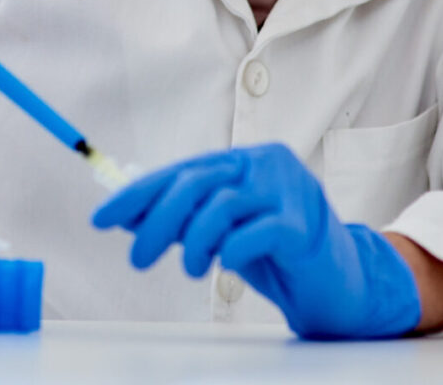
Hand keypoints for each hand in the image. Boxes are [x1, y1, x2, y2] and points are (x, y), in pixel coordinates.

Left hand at [91, 143, 420, 339]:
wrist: (340, 283)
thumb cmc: (277, 253)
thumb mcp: (223, 231)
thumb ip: (183, 217)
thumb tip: (126, 215)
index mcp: (243, 160)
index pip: (180, 170)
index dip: (137, 194)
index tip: (102, 218)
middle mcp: (266, 164)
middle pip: (196, 183)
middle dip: (156, 221)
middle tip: (136, 258)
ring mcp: (289, 191)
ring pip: (221, 206)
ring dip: (192, 242)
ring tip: (190, 268)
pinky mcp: (303, 224)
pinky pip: (255, 233)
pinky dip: (231, 252)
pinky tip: (227, 267)